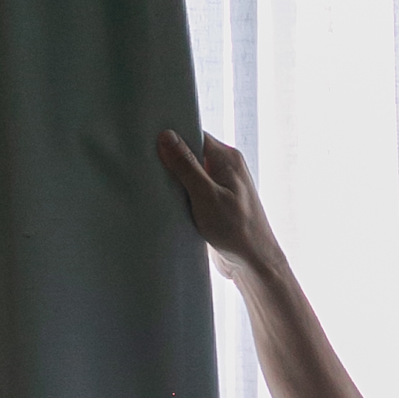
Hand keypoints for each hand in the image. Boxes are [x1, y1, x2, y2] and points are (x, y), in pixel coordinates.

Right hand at [158, 128, 276, 280]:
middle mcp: (226, 168)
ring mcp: (221, 186)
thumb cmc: (237, 229)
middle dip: (170, 159)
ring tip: (151, 182)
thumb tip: (166, 136)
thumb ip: (186, 166)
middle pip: (191, 153)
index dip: (172, 136)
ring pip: (189, 174)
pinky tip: (165, 200)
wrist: (253, 263)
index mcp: (228, 158)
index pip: (195, 134)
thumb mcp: (206, 196)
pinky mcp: (214, 203)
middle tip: (145, 163)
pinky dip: (180, 195)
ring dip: (174, 180)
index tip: (148, 140)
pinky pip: (192, 191)